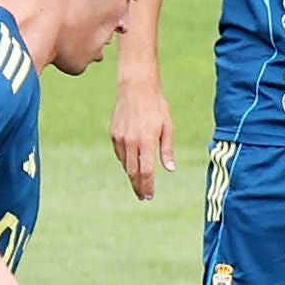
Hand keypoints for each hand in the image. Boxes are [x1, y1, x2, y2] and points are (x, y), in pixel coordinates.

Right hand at [110, 80, 175, 200]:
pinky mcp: (114, 134)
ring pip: (125, 164)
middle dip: (138, 186)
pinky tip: (131, 163)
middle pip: (133, 172)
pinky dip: (126, 161)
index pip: (146, 171)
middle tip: (143, 196)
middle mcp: (131, 142)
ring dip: (132, 175)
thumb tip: (170, 169)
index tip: (149, 196)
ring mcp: (120, 138)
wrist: (136, 87)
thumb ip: (167, 149)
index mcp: (146, 141)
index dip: (147, 186)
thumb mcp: (168, 127)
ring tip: (139, 183)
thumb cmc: (156, 106)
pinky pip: (120, 153)